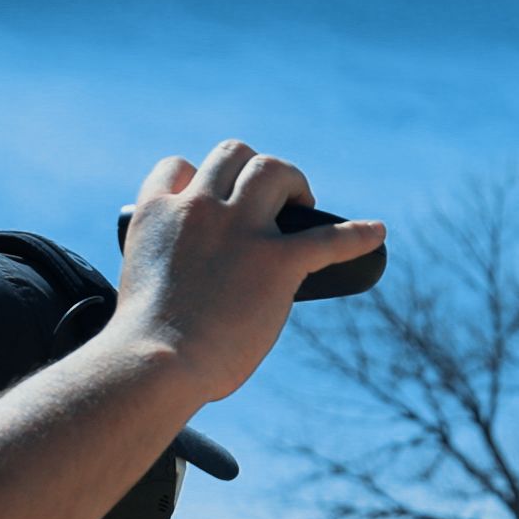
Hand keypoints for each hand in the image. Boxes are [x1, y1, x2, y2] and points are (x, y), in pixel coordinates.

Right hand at [107, 141, 386, 405]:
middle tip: (272, 200)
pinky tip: (376, 233)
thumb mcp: (142, 287)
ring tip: (304, 204)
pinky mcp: (276, 262)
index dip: (196, 176)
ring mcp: (238, 230)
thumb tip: (198, 297)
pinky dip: (356, 234)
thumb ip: (167, 271)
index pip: (176, 168)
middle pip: (233, 154)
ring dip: (293, 181)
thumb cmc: (146, 346)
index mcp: (156, 214)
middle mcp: (198, 208)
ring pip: (272, 170)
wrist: (156, 364)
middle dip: (254, 168)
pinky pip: (327, 237)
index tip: (209, 195)